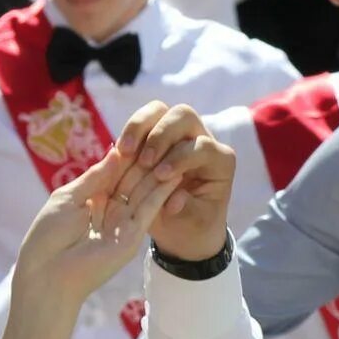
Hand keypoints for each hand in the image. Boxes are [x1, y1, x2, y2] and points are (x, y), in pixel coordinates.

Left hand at [7, 142, 171, 311]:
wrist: (49, 274)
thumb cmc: (49, 235)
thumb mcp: (70, 196)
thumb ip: (96, 176)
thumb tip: (116, 150)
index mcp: (90, 200)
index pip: (113, 171)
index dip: (127, 152)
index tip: (143, 129)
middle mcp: (109, 211)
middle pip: (131, 179)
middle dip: (146, 158)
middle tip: (166, 133)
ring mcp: (123, 224)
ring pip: (143, 191)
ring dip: (158, 170)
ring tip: (177, 145)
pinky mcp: (133, 236)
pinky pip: (149, 210)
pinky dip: (162, 191)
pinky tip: (175, 171)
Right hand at [106, 101, 237, 264]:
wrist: (183, 227)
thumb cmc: (194, 224)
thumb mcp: (194, 223)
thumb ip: (186, 209)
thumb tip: (174, 200)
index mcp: (220, 161)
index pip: (203, 146)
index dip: (181, 158)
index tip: (161, 176)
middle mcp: (201, 140)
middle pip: (183, 115)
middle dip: (161, 134)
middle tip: (145, 161)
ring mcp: (177, 134)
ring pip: (159, 110)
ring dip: (139, 126)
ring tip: (124, 151)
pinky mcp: (154, 136)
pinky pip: (140, 122)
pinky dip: (128, 133)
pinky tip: (119, 152)